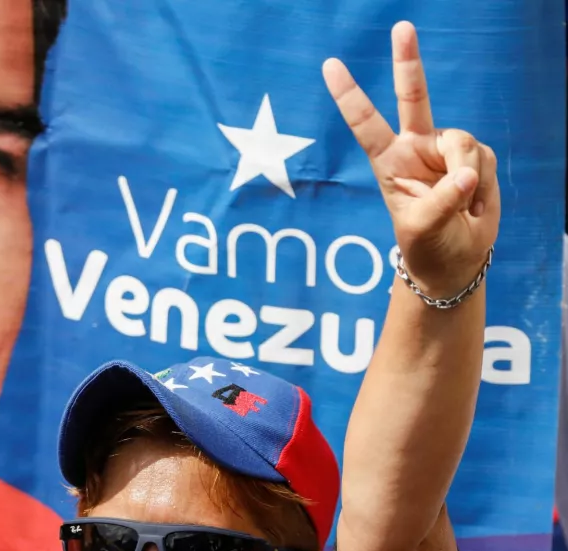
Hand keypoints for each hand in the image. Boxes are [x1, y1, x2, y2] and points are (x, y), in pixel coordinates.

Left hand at [322, 21, 499, 296]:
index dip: (350, 94)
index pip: (365, 123)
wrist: (455, 258)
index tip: (330, 65)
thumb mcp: (422, 228)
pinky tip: (473, 204)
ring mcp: (445, 149)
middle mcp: (416, 146)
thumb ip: (441, 201)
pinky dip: (484, 186)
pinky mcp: (474, 156)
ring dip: (467, 179)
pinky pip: (485, 160)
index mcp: (388, 161)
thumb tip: (466, 175)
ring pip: (464, 144)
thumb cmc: (427, 244)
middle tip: (401, 27)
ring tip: (459, 206)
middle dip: (408, 61)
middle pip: (413, 96)